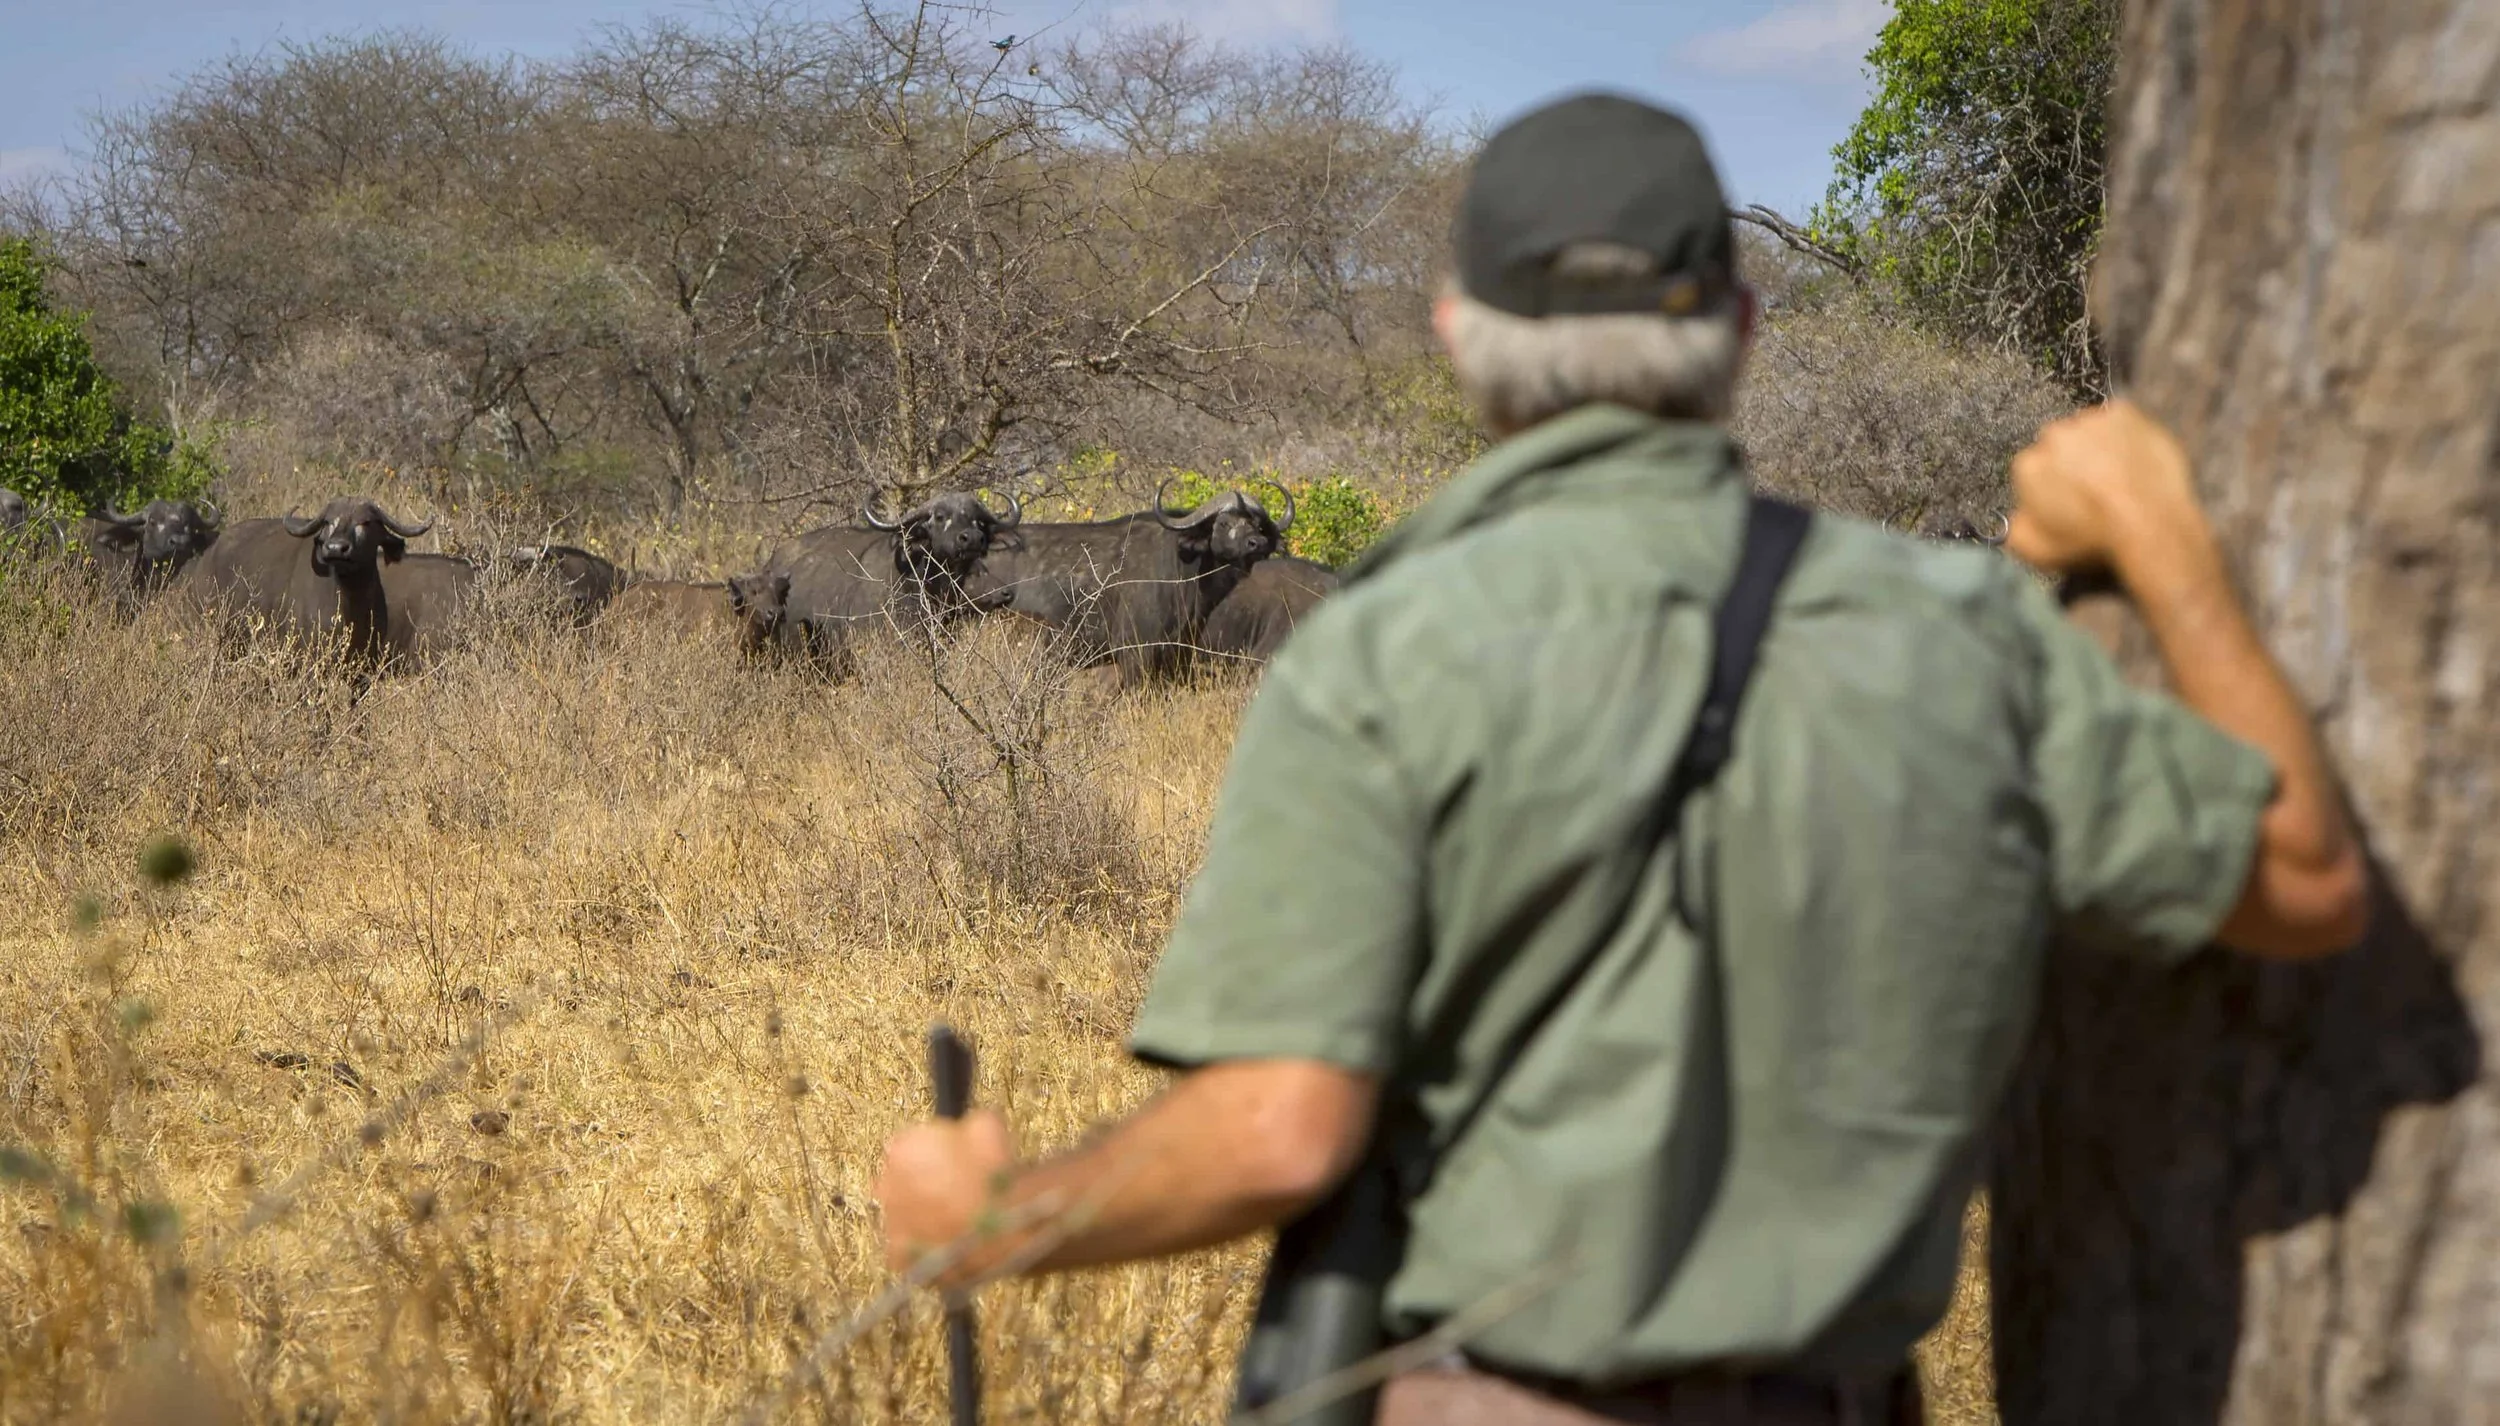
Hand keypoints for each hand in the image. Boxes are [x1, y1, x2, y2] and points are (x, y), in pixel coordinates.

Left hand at [875, 1109, 1015, 1277]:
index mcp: (903, 1148)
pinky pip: (907, 1246)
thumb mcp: (988, 1127)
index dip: (936, 1150)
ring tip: (955, 1216)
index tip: (955, 1157)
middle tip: (956, 1187)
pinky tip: (947, 1240)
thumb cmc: (991, 1176)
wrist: (999, 1230)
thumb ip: (969, 1123)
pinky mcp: (898, 1256)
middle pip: (902, 1177)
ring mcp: (890, 1223)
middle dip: (924, 1180)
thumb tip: (971, 1126)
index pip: (911, 1142)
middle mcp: (886, 1184)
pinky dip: (923, 1243)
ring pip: (903, 1212)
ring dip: (921, 1212)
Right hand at [2004, 400, 2214, 579]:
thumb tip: (2019, 514)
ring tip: (2117, 474)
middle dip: (2070, 462)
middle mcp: (2052, 436)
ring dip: (2096, 445)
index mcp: (2027, 466)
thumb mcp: (2038, 552)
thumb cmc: (2093, 542)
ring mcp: (2089, 421)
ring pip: (2087, 430)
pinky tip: (2132, 459)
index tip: (2068, 501)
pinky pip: (2118, 419)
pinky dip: (2123, 433)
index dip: (2051, 486)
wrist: (2149, 527)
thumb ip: (2017, 528)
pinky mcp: (2122, 414)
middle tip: (2093, 488)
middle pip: (2057, 445)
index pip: (2032, 469)